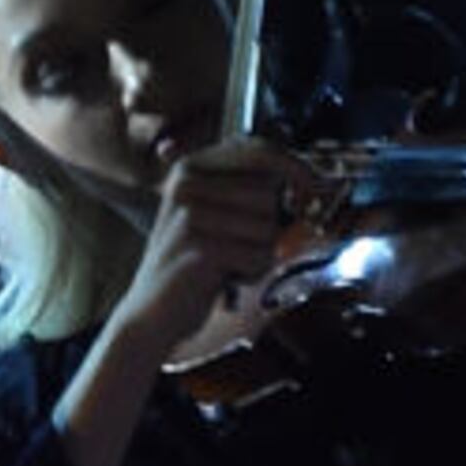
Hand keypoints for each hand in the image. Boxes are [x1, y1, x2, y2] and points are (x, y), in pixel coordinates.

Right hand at [115, 136, 318, 359]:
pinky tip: (222, 278)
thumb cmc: (197, 265)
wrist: (151, 315)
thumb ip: (251, 189)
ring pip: (269, 226)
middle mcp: (187, 184)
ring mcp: (190, 214)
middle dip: (267, 227)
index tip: (314, 187)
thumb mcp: (219, 216)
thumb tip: (309, 177)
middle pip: (269, 194)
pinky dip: (251, 272)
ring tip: (225, 263)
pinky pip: (260, 255)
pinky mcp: (199, 245)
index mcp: (190, 168)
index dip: (295, 167)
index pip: (259, 151)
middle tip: (235, 247)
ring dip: (259, 253)